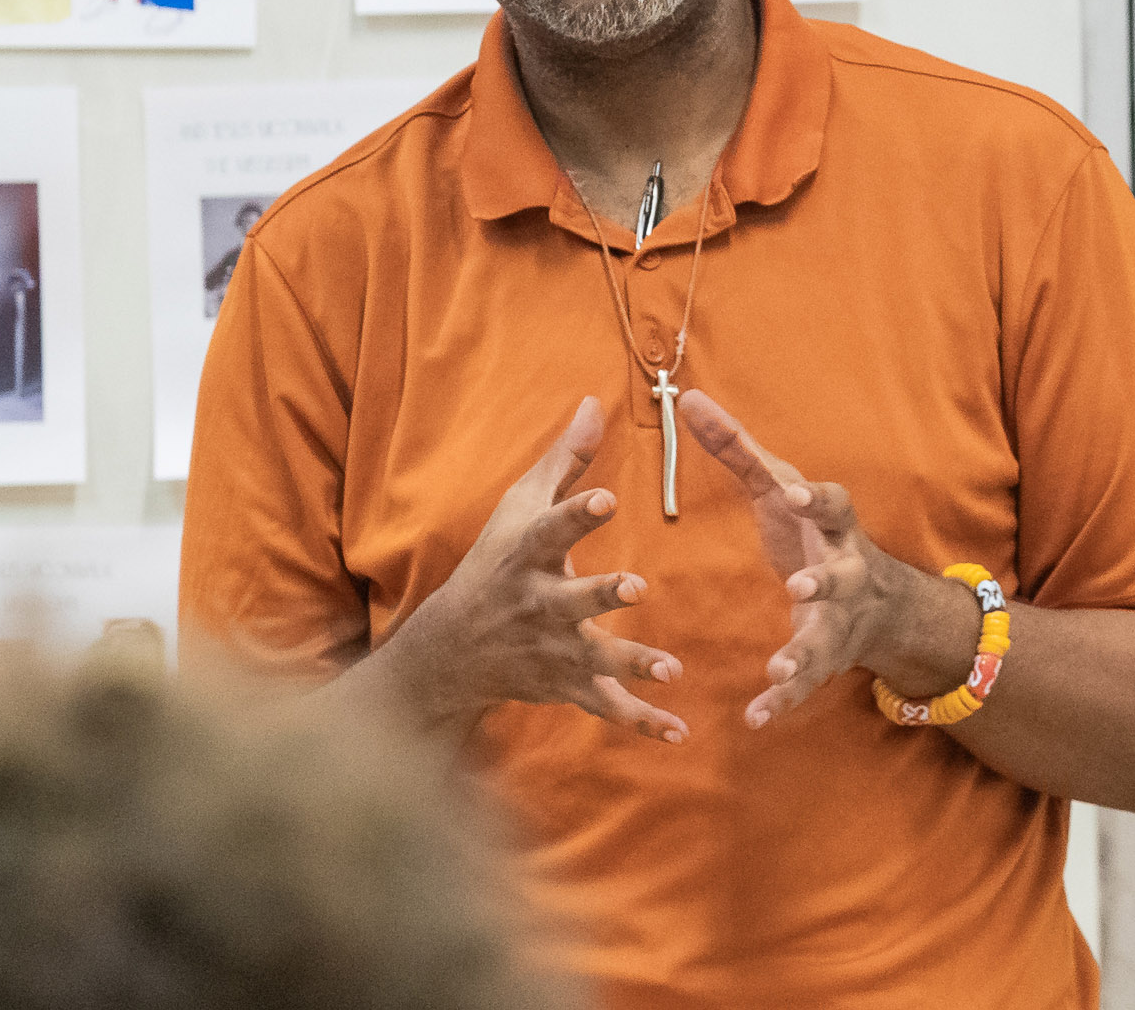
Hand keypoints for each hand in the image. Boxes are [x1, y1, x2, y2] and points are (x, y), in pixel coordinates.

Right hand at [392, 397, 688, 741]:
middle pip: (573, 600)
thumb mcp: (519, 508)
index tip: (605, 497)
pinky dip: (643, 722)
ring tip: (671, 668)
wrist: (454, 649)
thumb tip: (595, 402)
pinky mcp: (567, 685)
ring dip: (632, 664)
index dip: (576, 514)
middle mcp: (540, 605)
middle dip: (602, 594)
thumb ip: (563, 460)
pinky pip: (607, 707)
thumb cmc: (495, 563)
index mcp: (529, 555)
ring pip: (595, 659)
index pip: (551, 530)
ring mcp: (553, 650)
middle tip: (636, 586)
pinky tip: (680, 731)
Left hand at [679, 391, 977, 730]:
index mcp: (835, 525)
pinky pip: (804, 683)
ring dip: (804, 651)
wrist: (880, 605)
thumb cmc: (813, 531)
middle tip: (803, 587)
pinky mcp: (824, 658)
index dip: (814, 500)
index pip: (832, 505)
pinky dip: (781, 700)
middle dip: (824, 582)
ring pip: (824, 637)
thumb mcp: (781, 487)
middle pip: (840, 576)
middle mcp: (845, 572)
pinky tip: (755, 716)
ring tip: (782, 665)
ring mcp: (838, 619)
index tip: (793, 493)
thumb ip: (737, 448)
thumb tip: (690, 398)